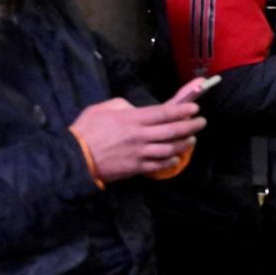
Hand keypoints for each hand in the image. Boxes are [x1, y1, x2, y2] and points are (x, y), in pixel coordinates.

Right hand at [71, 98, 204, 182]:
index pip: (164, 113)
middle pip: (172, 130)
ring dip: (184, 143)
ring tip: (192, 139)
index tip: (194, 108)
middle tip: (201, 122)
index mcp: (132, 119)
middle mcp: (139, 136)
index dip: (183, 110)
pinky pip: (158, 165)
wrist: (73, 158)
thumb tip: (137, 109)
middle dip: (191, 126)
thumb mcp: (102, 108)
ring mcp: (139, 153)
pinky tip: (177, 157)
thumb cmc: (85, 130)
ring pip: (170, 148)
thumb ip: (123, 106)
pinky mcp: (135, 168)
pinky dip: (170, 161)